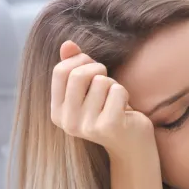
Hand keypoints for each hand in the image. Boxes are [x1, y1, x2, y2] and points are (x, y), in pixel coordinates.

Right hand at [50, 40, 154, 160]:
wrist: (131, 144)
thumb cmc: (108, 111)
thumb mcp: (88, 88)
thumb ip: (75, 66)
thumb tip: (67, 44)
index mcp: (57, 113)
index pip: (60, 71)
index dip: (79, 61)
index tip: (92, 66)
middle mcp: (68, 123)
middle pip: (78, 74)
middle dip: (97, 69)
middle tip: (107, 80)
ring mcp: (87, 126)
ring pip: (101, 81)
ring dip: (113, 84)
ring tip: (115, 100)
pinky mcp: (109, 126)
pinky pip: (117, 90)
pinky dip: (124, 93)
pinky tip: (124, 109)